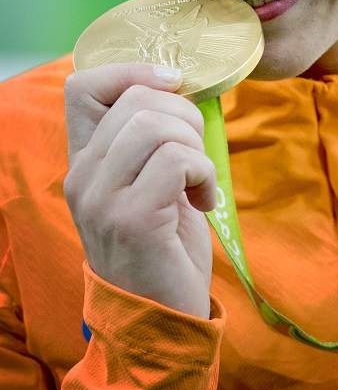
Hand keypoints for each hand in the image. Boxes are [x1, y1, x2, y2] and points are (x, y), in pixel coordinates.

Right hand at [63, 62, 215, 318]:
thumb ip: (148, 136)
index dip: (131, 71)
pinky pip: (178, 160)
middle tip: (195, 154)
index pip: (82, 86)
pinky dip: (204, 173)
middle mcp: (83, 176)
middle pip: (137, 99)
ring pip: (156, 125)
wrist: (161, 318)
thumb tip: (176, 82)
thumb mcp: (148, 180)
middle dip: (184, 115)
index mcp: (84, 161)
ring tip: (197, 179)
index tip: (172, 86)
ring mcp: (102, 199)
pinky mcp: (132, 219)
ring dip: (195, 145)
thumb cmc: (164, 242)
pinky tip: (203, 201)